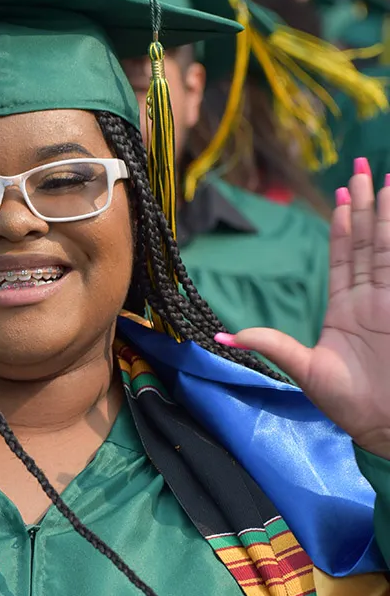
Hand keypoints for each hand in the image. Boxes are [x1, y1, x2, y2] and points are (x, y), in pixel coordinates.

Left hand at [216, 158, 389, 459]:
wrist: (388, 429)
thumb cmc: (349, 406)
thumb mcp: (303, 369)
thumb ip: (269, 344)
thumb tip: (222, 335)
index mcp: (347, 310)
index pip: (344, 255)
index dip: (344, 224)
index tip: (340, 193)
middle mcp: (372, 299)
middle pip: (369, 240)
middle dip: (366, 204)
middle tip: (362, 166)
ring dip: (388, 214)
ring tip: (386, 178)